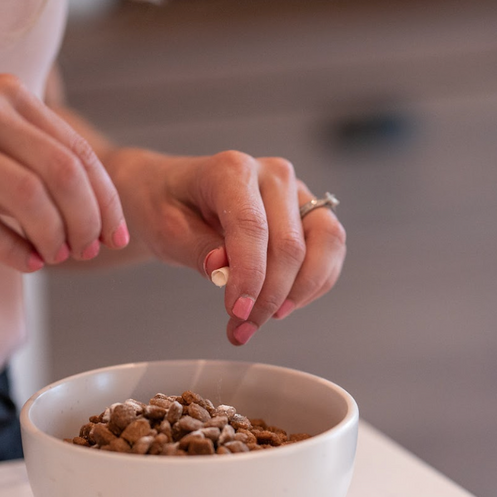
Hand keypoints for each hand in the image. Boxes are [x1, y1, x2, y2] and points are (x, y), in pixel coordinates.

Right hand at [0, 74, 127, 271]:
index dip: (107, 202)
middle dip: (86, 222)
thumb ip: (46, 158)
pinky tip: (29, 262)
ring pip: (28, 197)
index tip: (117, 237)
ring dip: (53, 236)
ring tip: (56, 255)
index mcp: (10, 94)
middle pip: (62, 174)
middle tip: (87, 250)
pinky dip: (14, 250)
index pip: (79, 154)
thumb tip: (107, 224)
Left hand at [108, 148, 345, 345]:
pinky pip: (331, 252)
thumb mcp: (166, 229)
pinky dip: (313, 285)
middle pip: (290, 243)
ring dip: (300, 291)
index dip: (249, 274)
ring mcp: (298, 194)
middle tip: (244, 327)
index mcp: (232, 169)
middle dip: (270, 296)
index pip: (251, 225)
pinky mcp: (312, 214)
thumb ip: (197, 249)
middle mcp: (273, 175)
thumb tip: (223, 270)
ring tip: (267, 316)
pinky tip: (284, 304)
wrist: (173, 194)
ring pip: (326, 243)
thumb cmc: (166, 206)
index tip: (237, 311)